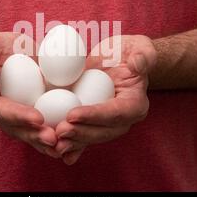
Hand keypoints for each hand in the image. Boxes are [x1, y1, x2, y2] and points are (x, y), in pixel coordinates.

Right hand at [0, 32, 59, 157]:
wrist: (12, 55)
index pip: (0, 111)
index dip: (18, 116)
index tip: (38, 117)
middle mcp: (3, 117)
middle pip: (18, 130)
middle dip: (36, 136)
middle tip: (54, 137)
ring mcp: (21, 121)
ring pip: (34, 136)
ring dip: (49, 143)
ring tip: (66, 145)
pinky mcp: (37, 120)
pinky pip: (48, 130)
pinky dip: (61, 137)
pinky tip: (76, 139)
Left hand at [54, 35, 156, 164]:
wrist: (119, 58)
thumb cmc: (129, 51)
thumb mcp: (140, 47)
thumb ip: (143, 55)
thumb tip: (137, 64)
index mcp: (135, 103)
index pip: (116, 113)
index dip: (94, 115)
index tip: (72, 114)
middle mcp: (123, 120)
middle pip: (103, 132)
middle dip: (80, 133)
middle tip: (59, 130)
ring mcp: (107, 125)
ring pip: (91, 138)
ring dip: (72, 142)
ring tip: (53, 141)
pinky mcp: (94, 123)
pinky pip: (83, 137)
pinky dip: (70, 146)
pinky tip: (55, 149)